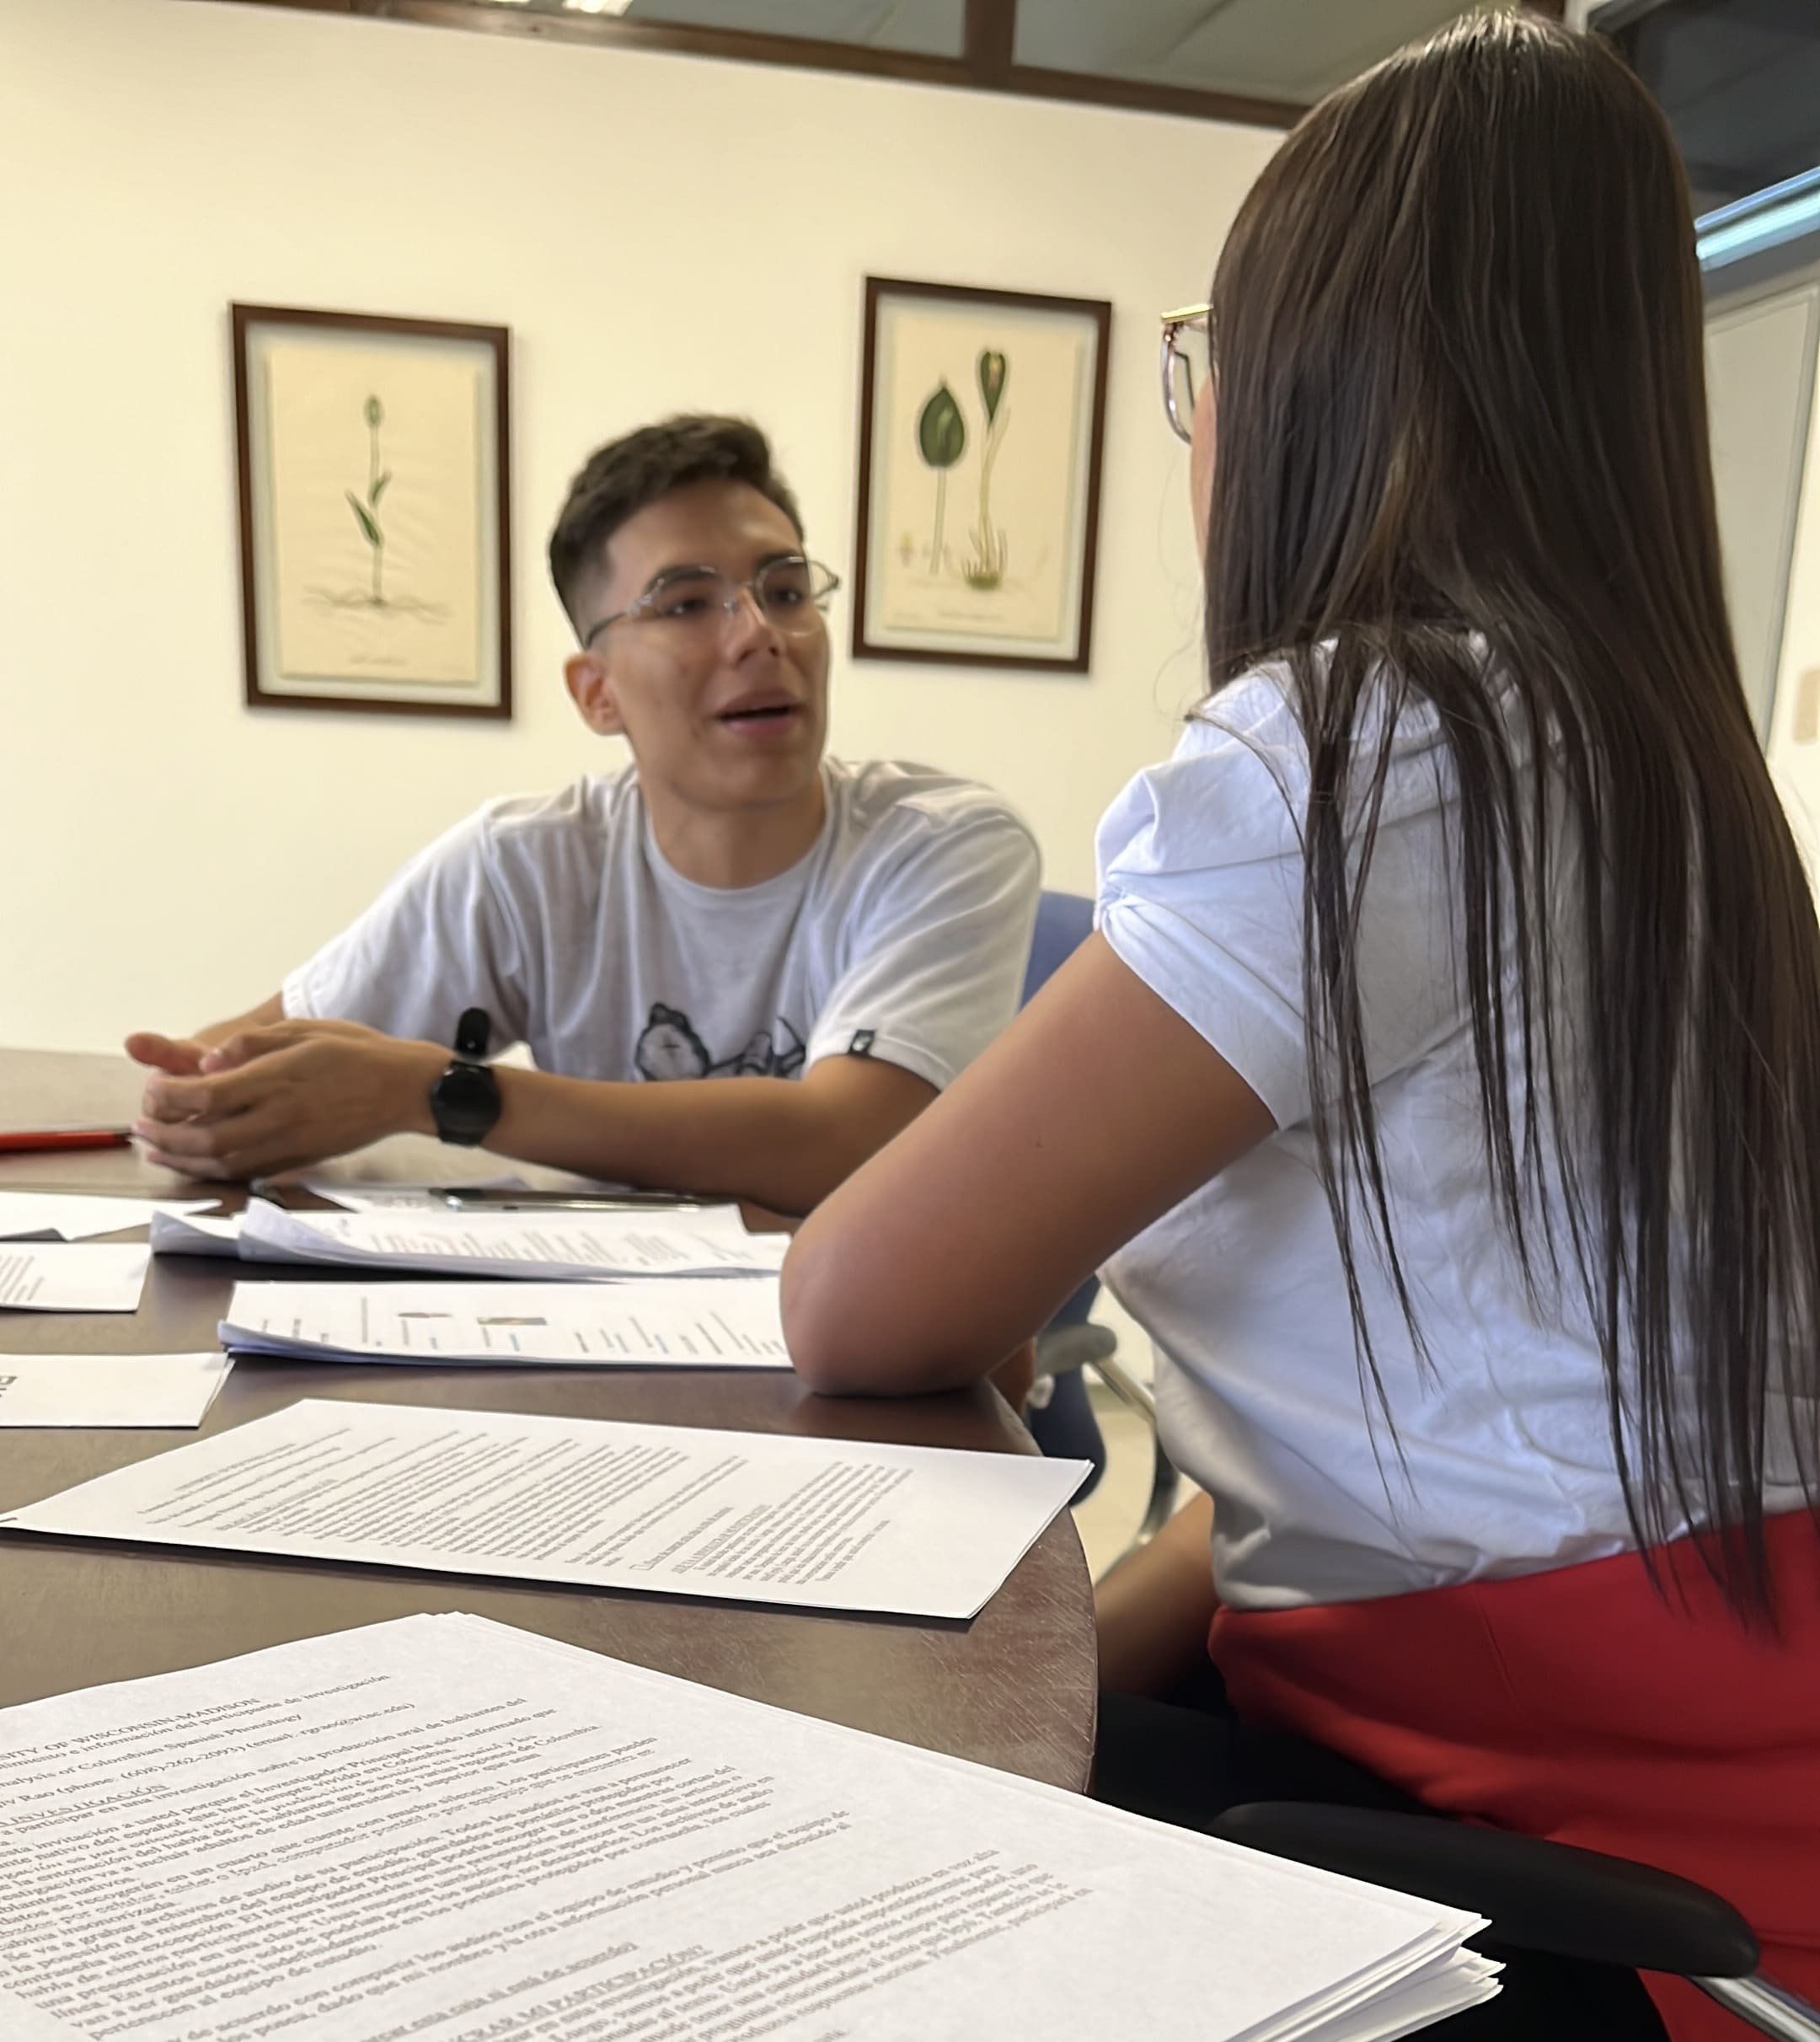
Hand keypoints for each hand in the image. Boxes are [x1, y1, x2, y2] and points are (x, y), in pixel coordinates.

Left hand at [129, 1021, 443, 1180]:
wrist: (406, 1089)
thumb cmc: (358, 1053)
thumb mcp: (305, 1029)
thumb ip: (252, 1045)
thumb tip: (207, 1063)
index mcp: (280, 1079)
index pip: (207, 1095)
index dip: (171, 1096)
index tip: (152, 1088)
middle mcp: (282, 1116)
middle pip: (207, 1138)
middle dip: (164, 1136)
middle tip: (140, 1127)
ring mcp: (292, 1142)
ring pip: (223, 1163)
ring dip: (181, 1160)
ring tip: (155, 1150)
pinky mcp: (301, 1158)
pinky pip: (247, 1172)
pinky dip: (212, 1172)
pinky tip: (197, 1164)